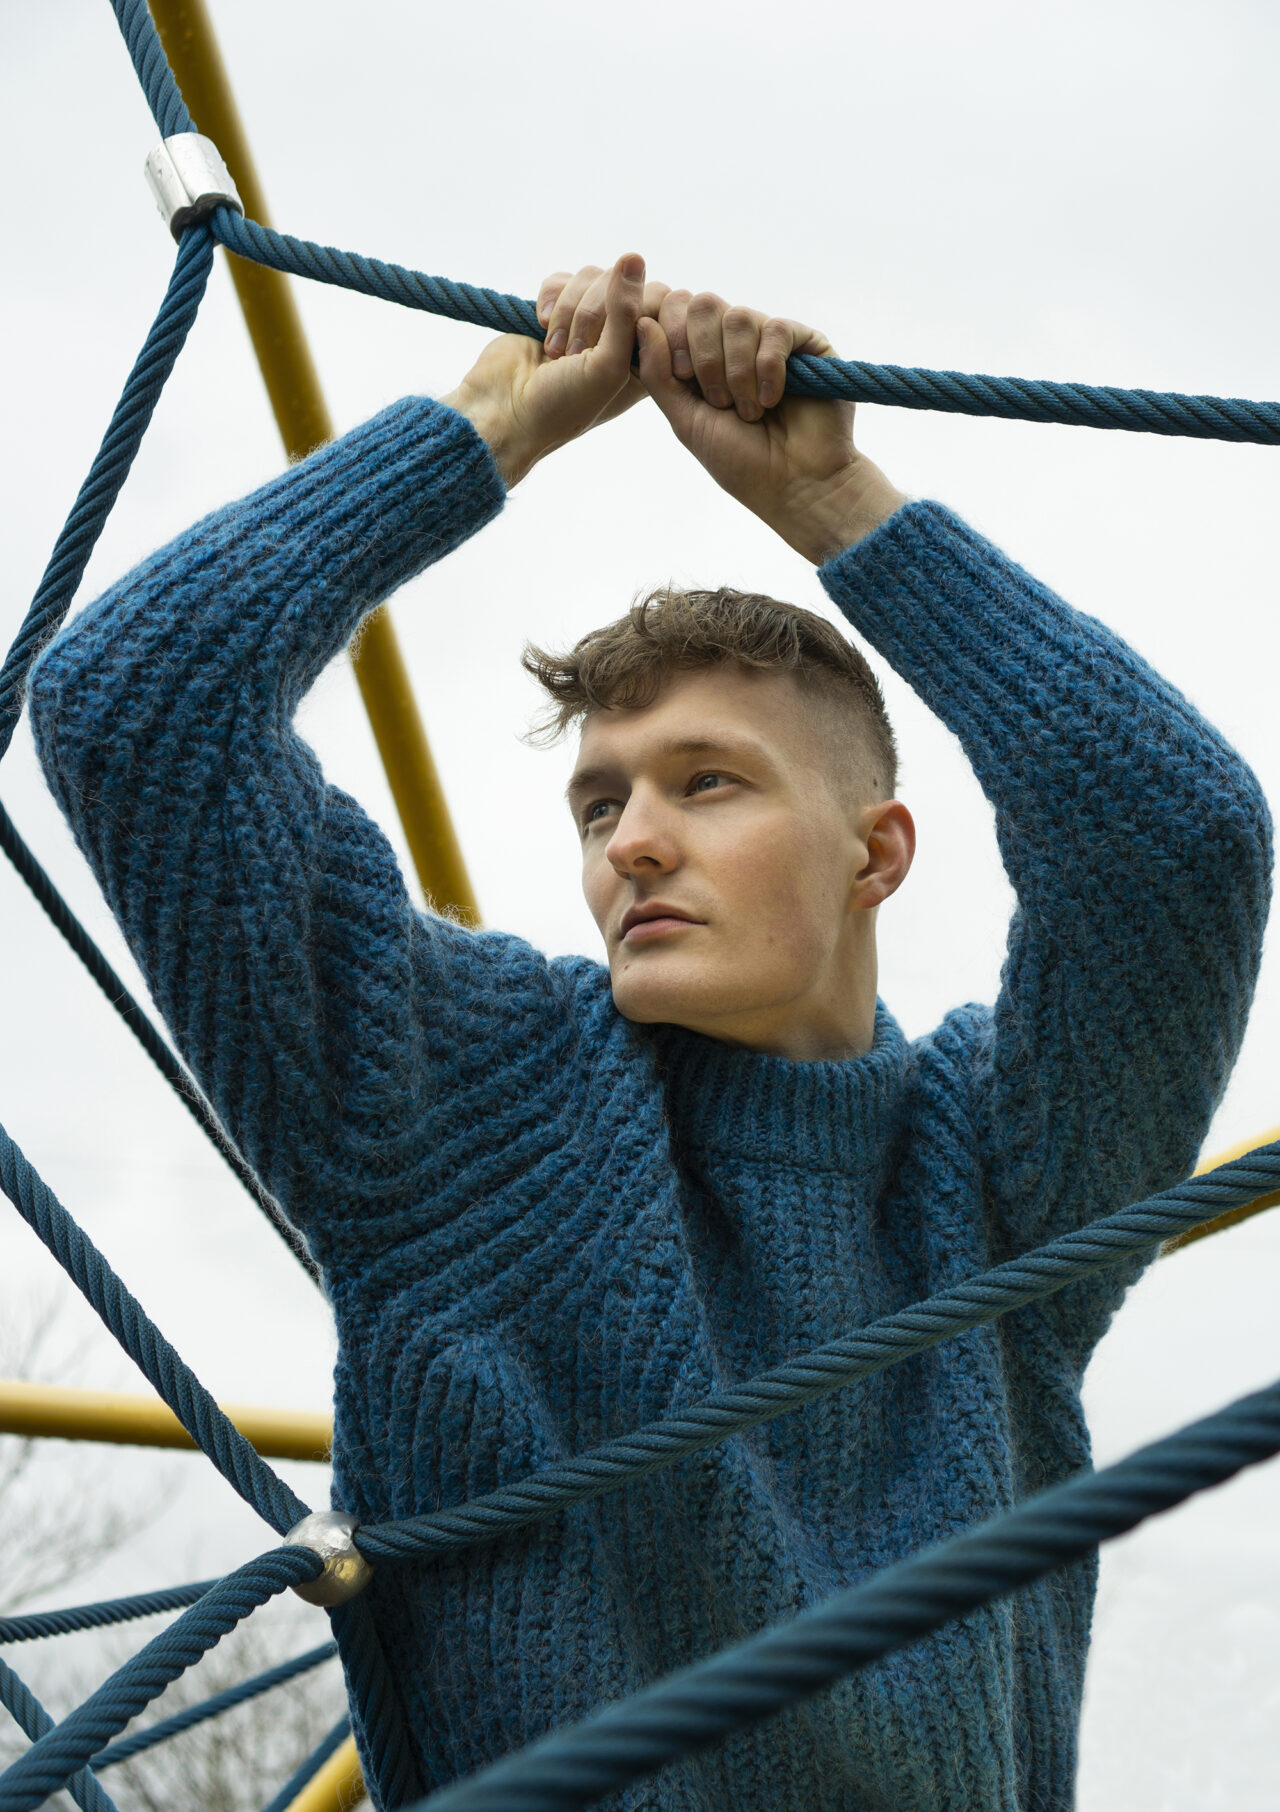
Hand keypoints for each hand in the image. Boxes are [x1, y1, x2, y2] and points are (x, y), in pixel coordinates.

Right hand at [442, 254, 659, 487]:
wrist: (503, 409)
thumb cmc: (561, 404)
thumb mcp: (607, 365)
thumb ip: (626, 312)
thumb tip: (633, 257)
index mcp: (647, 356)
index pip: (665, 304)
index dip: (647, 310)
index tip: (629, 337)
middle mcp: (621, 335)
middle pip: (626, 284)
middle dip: (595, 313)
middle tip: (573, 353)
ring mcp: (588, 320)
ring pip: (592, 277)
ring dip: (569, 310)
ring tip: (554, 350)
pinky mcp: (558, 307)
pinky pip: (564, 278)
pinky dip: (550, 298)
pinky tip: (540, 325)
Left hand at [635, 293, 905, 562]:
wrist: (795, 486)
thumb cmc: (740, 461)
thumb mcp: (686, 421)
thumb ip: (659, 374)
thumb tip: (641, 321)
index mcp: (702, 357)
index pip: (677, 309)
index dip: (673, 334)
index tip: (684, 378)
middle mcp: (735, 343)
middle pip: (705, 304)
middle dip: (703, 352)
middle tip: (717, 399)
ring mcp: (770, 341)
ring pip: (739, 316)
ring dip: (737, 370)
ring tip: (749, 411)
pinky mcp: (807, 345)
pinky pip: (777, 329)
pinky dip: (768, 367)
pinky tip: (773, 400)